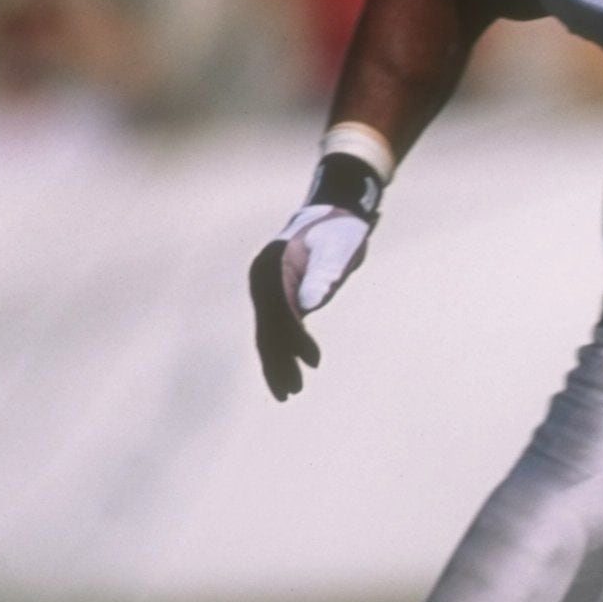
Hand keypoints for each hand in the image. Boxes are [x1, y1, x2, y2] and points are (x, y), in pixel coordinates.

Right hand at [249, 155, 381, 400]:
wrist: (336, 207)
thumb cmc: (339, 228)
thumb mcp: (337, 250)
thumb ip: (322, 276)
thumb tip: (306, 307)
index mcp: (272, 269)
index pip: (280, 313)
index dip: (293, 342)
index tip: (310, 365)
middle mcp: (263, 279)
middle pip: (267, 328)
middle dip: (277, 363)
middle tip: (288, 394)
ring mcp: (268, 285)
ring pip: (270, 331)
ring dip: (279, 360)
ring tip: (290, 390)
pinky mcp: (278, 290)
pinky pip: (278, 324)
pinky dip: (286, 345)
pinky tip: (295, 365)